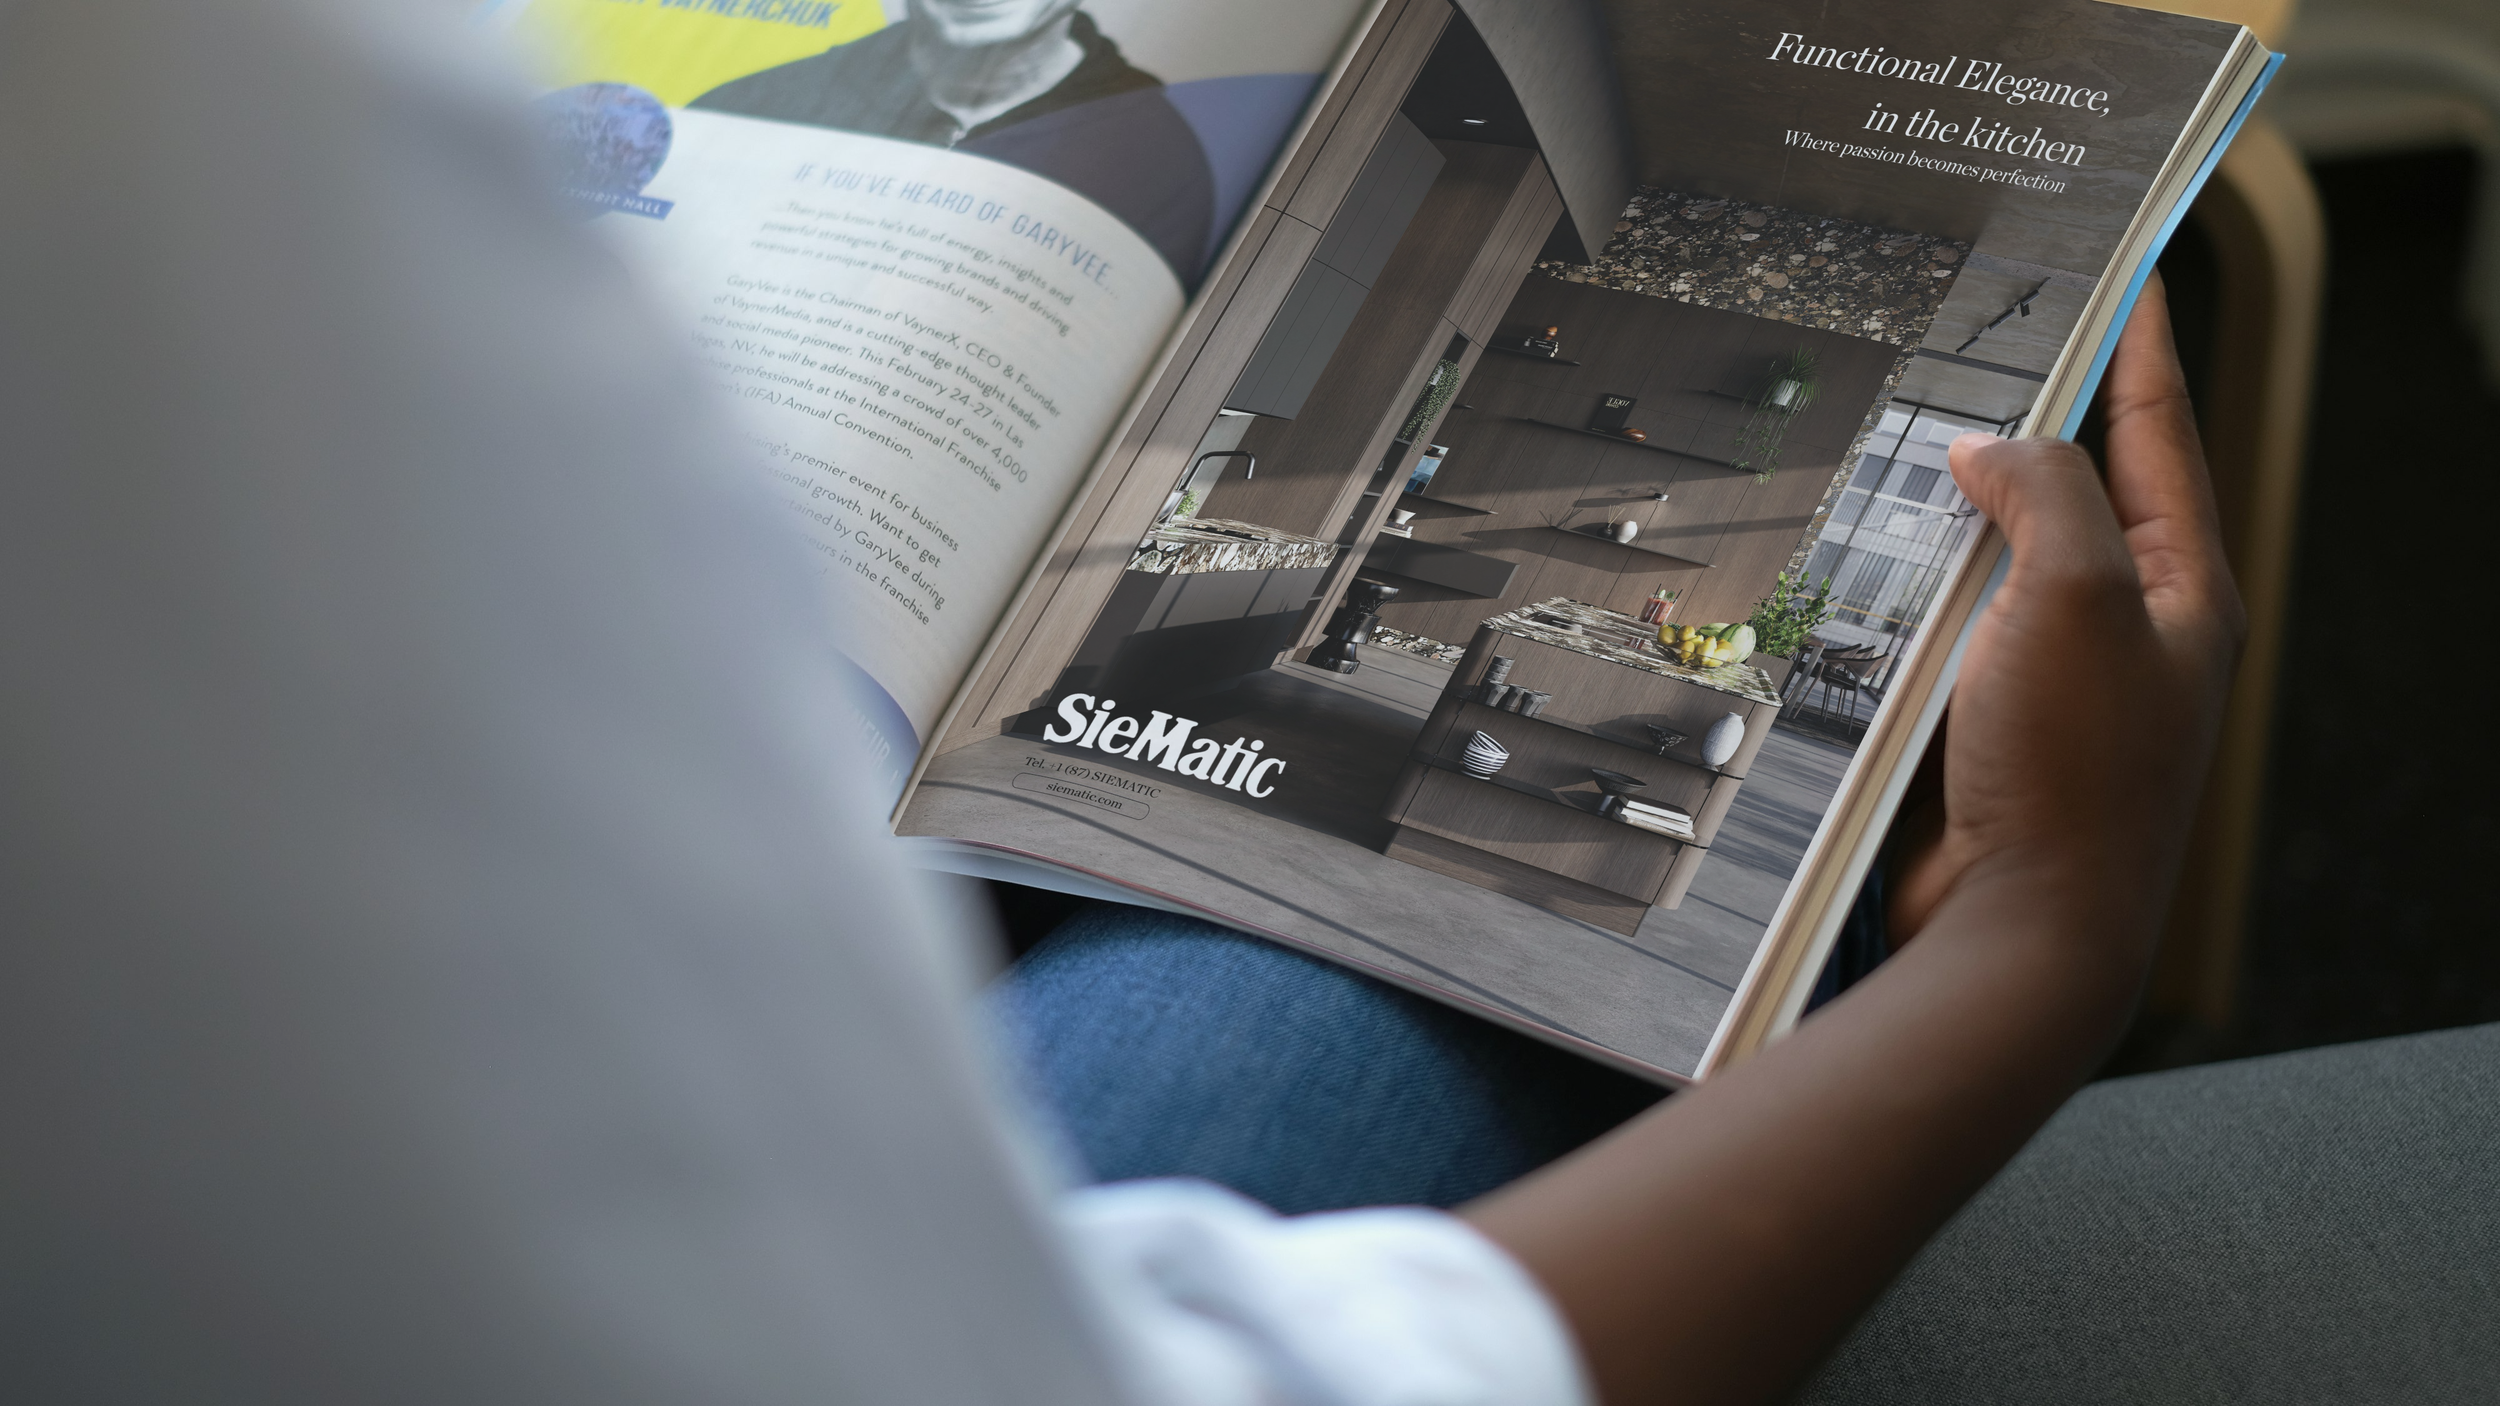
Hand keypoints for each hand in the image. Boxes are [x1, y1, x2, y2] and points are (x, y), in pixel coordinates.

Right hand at [1465, 276, 2247, 1405]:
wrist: (2022, 930)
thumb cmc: (2073, 774)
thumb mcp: (2079, 594)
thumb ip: (2045, 493)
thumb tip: (1990, 449)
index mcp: (2185, 590)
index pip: (2162, 429)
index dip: (2138, 342)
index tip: (2125, 268)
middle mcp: (2133, 633)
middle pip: (2086, 490)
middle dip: (2039, 414)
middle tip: (1995, 334)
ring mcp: (2062, 683)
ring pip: (2009, 559)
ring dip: (1964, 503)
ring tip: (1918, 433)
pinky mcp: (1992, 729)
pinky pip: (1956, 628)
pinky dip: (1920, 583)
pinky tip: (1874, 557)